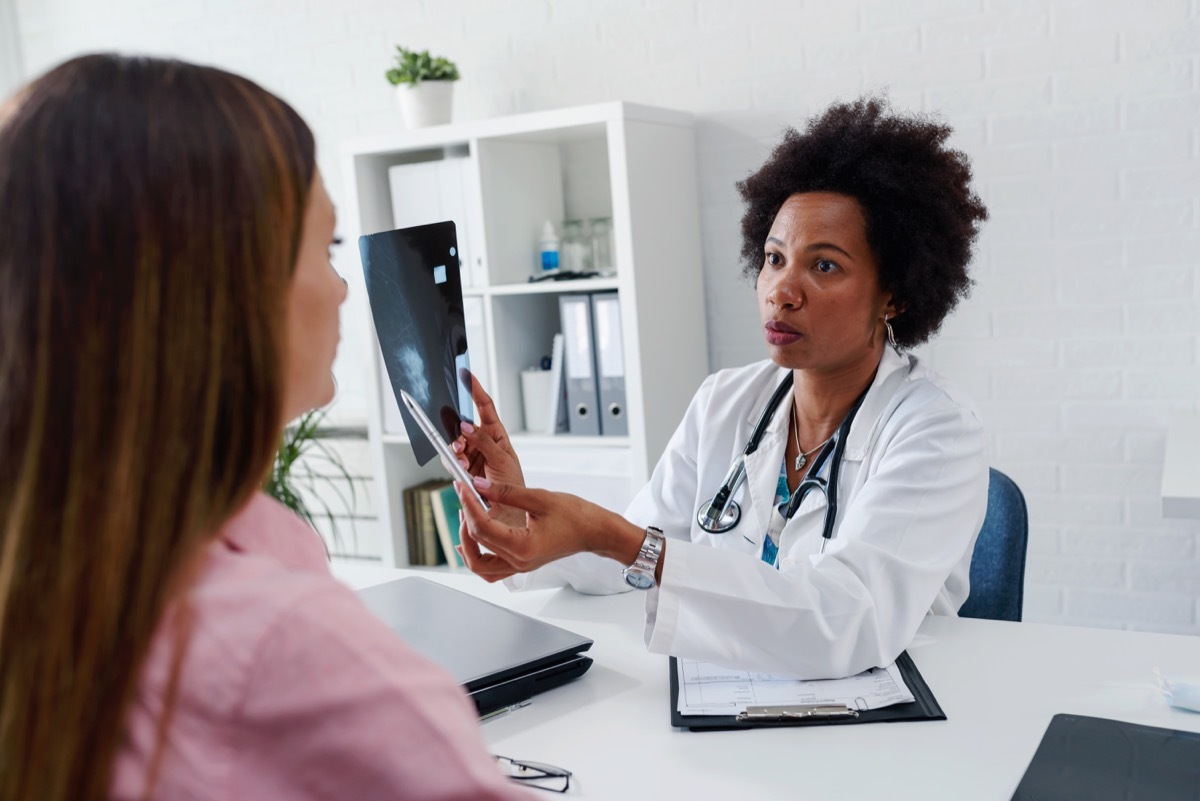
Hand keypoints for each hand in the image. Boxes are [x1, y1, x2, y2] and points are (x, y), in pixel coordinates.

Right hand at [451, 372, 524, 526]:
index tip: (467, 374)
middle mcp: (482, 442)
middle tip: (458, 434)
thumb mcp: (503, 460)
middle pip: (463, 424)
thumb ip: (484, 443)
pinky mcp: (462, 470)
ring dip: (455, 448)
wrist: (508, 511)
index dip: (475, 390)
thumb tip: (466, 427)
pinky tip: (460, 469)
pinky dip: (453, 463)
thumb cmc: (513, 485)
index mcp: (496, 434)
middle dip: (457, 427)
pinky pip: (450, 460)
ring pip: (454, 443)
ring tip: (461, 457)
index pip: (484, 406)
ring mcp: (471, 455)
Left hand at [455, 476, 643, 581]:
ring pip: (478, 565)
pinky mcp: (521, 563)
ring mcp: (519, 566)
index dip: (469, 505)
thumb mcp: (539, 498)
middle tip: (463, 496)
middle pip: (477, 544)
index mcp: (523, 547)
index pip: (482, 528)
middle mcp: (519, 562)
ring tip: (465, 517)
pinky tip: (470, 540)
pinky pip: (490, 568)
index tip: (462, 487)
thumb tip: (478, 486)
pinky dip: (476, 555)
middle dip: (465, 518)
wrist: (594, 531)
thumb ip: (506, 492)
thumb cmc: (576, 516)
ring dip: (466, 542)